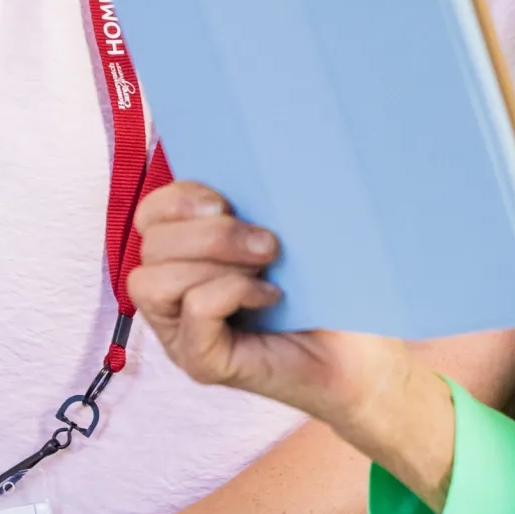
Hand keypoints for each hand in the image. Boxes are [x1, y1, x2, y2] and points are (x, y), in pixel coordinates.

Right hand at [129, 182, 468, 508]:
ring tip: (266, 266)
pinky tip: (270, 296)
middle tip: (267, 243)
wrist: (366, 353)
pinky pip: (194, 311)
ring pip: (151, 281)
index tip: (227, 201)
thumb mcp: (283, 231)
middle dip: (209, 233)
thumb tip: (249, 150)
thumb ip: (253, 202)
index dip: (179, 199)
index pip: (149, 216)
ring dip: (214, 260)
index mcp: (185, 258)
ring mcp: (182, 335)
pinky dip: (231, 292)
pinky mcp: (202, 363)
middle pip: (149, 245)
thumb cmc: (328, 290)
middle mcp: (173, 299)